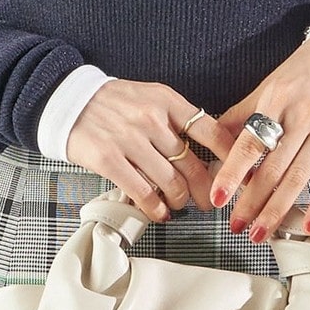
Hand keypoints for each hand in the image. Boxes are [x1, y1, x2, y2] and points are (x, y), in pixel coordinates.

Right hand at [65, 77, 235, 222]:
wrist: (70, 100)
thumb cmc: (114, 102)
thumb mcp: (150, 97)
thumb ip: (176, 118)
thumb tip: (207, 149)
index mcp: (166, 100)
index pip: (209, 130)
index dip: (229, 156)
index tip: (238, 173)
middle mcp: (151, 118)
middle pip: (192, 163)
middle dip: (206, 190)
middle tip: (210, 201)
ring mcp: (129, 139)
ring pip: (170, 182)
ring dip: (180, 201)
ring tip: (181, 205)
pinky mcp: (108, 159)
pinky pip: (142, 192)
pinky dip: (155, 208)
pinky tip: (160, 213)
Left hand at [209, 39, 309, 241]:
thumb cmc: (306, 71)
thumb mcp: (269, 85)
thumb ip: (242, 113)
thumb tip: (213, 140)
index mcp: (277, 99)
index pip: (250, 143)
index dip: (232, 173)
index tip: (218, 197)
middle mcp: (302, 114)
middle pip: (273, 168)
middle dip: (251, 202)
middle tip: (236, 225)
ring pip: (299, 177)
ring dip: (277, 210)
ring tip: (260, 232)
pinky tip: (307, 225)